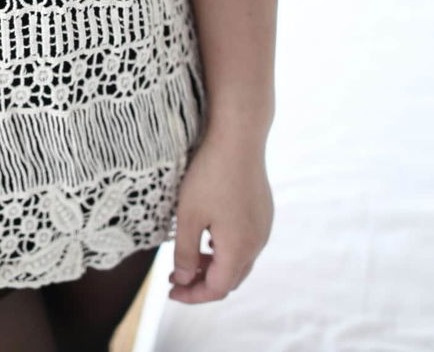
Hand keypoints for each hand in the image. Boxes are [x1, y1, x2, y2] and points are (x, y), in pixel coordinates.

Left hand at [167, 128, 273, 302]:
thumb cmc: (209, 175)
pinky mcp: (262, 212)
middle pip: (230, 279)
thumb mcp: (189, 216)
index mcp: (239, 249)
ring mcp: (263, 227)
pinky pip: (245, 243)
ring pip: (239, 261)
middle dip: (202, 283)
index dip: (193, 296)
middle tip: (175, 278)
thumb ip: (186, 253)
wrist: (238, 138)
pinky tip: (207, 237)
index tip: (170, 292)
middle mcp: (257, 243)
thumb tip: (184, 280)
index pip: (217, 289)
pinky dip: (224, 250)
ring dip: (214, 267)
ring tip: (188, 259)